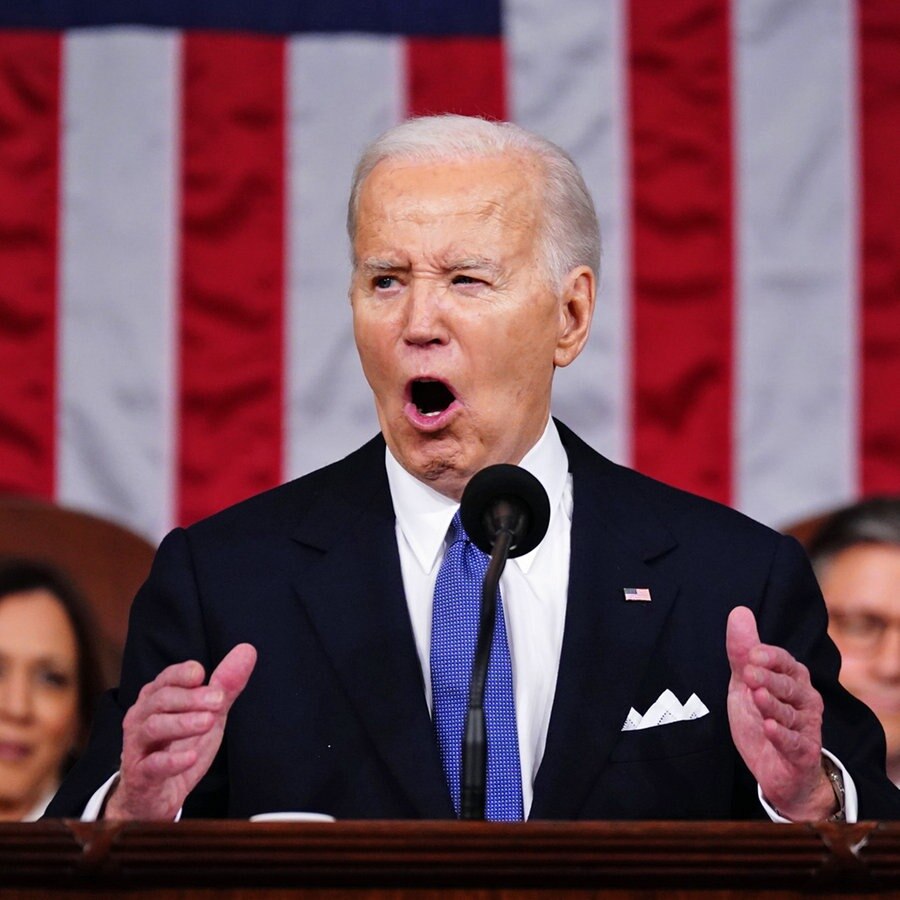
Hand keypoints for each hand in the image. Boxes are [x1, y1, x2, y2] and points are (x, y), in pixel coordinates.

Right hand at [104, 643, 256, 820]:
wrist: (158, 795)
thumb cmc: (180, 745)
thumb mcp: (208, 714)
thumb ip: (225, 686)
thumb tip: (247, 649)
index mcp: (156, 698)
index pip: (166, 678)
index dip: (183, 674)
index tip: (203, 675)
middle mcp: (141, 717)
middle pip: (161, 699)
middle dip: (191, 698)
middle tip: (218, 701)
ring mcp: (137, 746)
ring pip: (154, 727)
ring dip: (183, 723)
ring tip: (208, 722)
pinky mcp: (140, 776)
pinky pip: (152, 765)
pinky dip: (172, 761)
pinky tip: (190, 757)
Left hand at [726, 607, 835, 820]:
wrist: (776, 768)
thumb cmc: (762, 716)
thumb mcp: (745, 683)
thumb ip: (742, 652)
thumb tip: (739, 611)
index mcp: (793, 679)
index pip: (785, 661)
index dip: (770, 657)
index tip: (752, 653)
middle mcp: (805, 700)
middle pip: (789, 685)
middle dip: (770, 679)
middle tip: (749, 674)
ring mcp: (806, 727)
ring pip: (790, 713)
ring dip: (773, 705)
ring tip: (758, 697)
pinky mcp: (803, 753)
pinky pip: (794, 743)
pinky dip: (782, 735)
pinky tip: (769, 728)